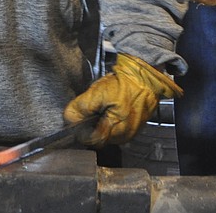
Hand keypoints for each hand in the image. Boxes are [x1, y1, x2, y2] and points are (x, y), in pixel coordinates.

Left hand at [63, 54, 181, 146]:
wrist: (146, 75)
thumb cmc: (125, 83)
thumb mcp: (98, 91)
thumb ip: (81, 107)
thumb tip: (69, 119)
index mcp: (117, 129)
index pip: (91, 140)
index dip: (81, 129)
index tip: (78, 117)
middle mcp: (125, 135)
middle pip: (99, 138)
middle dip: (92, 124)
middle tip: (94, 106)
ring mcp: (132, 132)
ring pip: (108, 134)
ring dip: (101, 122)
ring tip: (105, 104)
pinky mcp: (135, 126)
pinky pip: (117, 129)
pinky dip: (111, 119)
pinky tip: (112, 106)